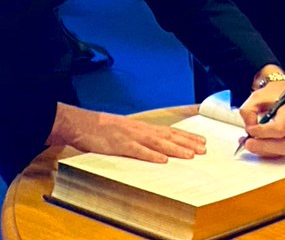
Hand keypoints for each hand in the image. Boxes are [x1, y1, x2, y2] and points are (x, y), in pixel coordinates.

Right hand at [48, 103, 206, 162]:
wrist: (81, 124)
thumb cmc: (101, 129)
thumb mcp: (124, 130)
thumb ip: (139, 137)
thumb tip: (156, 147)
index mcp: (141, 127)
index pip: (169, 132)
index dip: (186, 137)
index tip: (201, 142)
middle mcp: (139, 130)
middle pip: (168, 136)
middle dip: (187, 142)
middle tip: (203, 149)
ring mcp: (130, 136)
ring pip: (157, 143)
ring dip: (175, 149)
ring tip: (190, 155)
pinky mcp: (119, 144)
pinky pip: (138, 151)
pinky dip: (151, 155)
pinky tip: (162, 160)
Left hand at [236, 76, 284, 157]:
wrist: (284, 93)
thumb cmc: (274, 94)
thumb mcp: (257, 97)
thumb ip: (249, 111)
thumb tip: (249, 127)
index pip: (280, 128)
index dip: (263, 132)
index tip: (250, 129)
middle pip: (283, 144)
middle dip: (263, 146)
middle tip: (247, 143)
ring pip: (282, 150)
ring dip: (263, 150)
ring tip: (248, 143)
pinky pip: (281, 151)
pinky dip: (267, 151)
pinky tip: (255, 145)